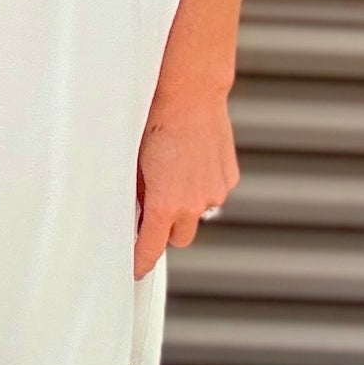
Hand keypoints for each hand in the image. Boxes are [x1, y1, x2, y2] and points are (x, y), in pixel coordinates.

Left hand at [134, 86, 239, 279]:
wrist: (190, 95)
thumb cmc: (155, 122)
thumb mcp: (134, 163)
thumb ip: (136, 195)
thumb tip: (135, 211)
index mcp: (165, 205)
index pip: (151, 248)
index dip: (141, 261)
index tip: (135, 269)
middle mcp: (194, 205)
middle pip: (178, 238)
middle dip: (165, 230)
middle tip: (153, 208)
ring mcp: (215, 192)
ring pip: (198, 214)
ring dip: (186, 205)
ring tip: (174, 172)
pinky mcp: (229, 178)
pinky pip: (213, 191)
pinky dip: (203, 185)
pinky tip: (193, 160)